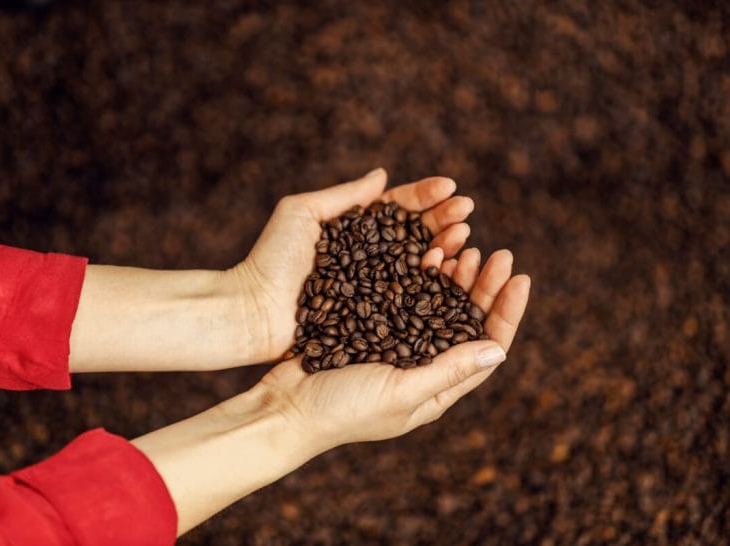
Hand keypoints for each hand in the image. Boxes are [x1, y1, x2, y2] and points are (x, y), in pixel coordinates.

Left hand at [232, 168, 475, 361]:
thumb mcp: (301, 213)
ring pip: (418, 265)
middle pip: (415, 235)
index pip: (397, 209)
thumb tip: (383, 174)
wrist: (253, 311)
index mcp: (355, 232)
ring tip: (462, 239)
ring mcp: (374, 288)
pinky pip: (410, 298)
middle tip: (466, 213)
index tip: (450, 187)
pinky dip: (433, 284)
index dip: (425, 197)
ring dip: (444, 249)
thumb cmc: (271, 260)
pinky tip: (449, 272)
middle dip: (443, 221)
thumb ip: (343, 195)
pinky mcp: (376, 317)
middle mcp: (370, 259)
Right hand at [255, 248, 529, 450]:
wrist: (285, 406)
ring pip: (438, 304)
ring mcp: (398, 345)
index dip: (507, 312)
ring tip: (463, 245)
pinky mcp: (372, 327)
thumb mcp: (401, 392)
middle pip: (466, 320)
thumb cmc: (343, 410)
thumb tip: (500, 349)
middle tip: (496, 251)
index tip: (520, 277)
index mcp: (438, 389)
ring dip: (455, 276)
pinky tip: (426, 252)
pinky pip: (407, 296)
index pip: (487, 347)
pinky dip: (420, 274)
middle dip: (485, 286)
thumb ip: (449, 370)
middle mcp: (423, 366)